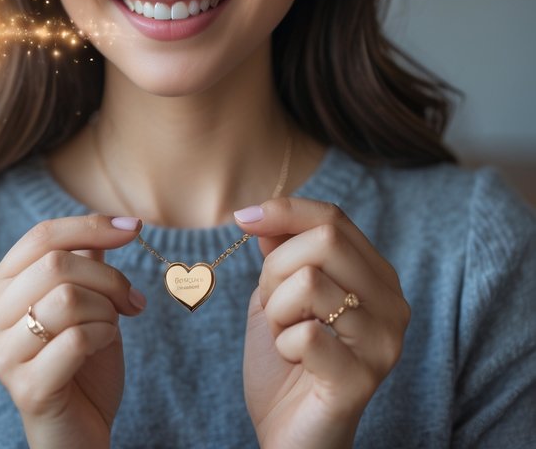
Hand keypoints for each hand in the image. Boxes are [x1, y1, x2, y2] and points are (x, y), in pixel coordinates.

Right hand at [0, 215, 145, 448]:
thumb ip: (84, 261)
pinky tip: (103, 347)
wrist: (78, 430)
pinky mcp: (25, 388)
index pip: (40, 237)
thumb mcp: (83, 301)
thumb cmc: (79, 362)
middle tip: (131, 301)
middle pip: (55, 263)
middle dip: (108, 277)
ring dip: (106, 311)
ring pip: (68, 299)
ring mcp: (1, 355)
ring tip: (112, 327)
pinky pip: (77, 339)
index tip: (134, 229)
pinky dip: (104, 336)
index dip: (89, 226)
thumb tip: (113, 224)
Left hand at [238, 198, 408, 448]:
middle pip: (325, 240)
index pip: (334, 219)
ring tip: (287, 337)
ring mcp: (384, 343)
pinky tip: (294, 363)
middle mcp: (393, 306)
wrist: (288, 432)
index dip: (285, 210)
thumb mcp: (274, 296)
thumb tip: (265, 215)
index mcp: (377, 279)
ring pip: (309, 282)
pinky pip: (304, 334)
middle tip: (274, 307)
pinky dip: (283, 345)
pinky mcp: (362, 379)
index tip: (242, 219)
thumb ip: (278, 253)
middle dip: (275, 268)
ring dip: (277, 310)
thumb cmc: (284, 363)